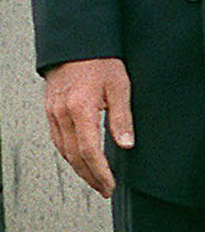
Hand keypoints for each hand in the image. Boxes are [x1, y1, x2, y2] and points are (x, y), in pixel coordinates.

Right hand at [44, 58, 133, 198]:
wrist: (77, 42)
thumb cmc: (100, 60)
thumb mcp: (119, 86)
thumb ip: (121, 118)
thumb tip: (126, 144)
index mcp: (80, 109)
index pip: (89, 152)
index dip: (100, 172)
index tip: (109, 184)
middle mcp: (62, 114)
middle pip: (74, 157)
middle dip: (90, 177)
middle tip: (104, 189)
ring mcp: (53, 113)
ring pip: (63, 151)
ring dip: (78, 169)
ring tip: (94, 179)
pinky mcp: (50, 110)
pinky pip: (58, 139)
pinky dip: (69, 154)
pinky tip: (78, 158)